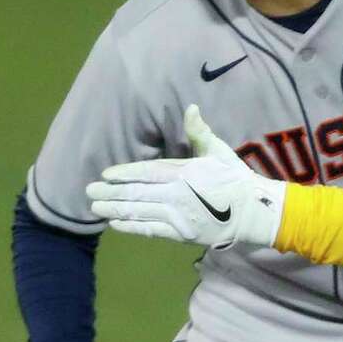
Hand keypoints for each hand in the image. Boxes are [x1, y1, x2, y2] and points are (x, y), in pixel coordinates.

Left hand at [87, 105, 285, 250]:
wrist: (254, 212)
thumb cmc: (235, 179)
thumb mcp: (219, 151)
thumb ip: (200, 132)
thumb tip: (190, 107)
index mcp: (183, 173)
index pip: (147, 172)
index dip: (124, 173)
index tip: (105, 174)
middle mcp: (177, 195)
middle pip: (137, 193)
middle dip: (111, 193)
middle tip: (88, 192)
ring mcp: (179, 217)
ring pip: (141, 212)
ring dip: (115, 210)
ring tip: (95, 208)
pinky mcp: (182, 234)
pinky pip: (152, 231)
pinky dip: (133, 227)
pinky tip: (115, 225)